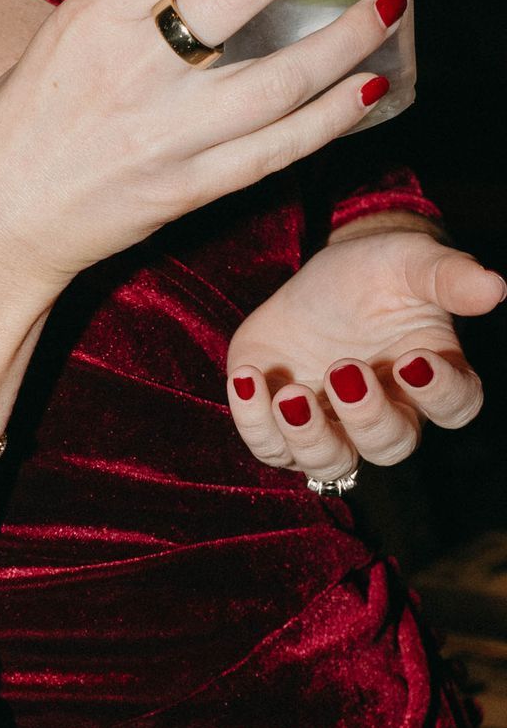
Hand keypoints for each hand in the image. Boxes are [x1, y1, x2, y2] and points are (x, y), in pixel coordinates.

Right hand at [0, 0, 406, 310]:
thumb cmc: (21, 124)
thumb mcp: (61, 37)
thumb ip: (129, 1)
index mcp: (92, 21)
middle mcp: (133, 74)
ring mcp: (166, 137)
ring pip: (278, 80)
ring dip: (344, 38)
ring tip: (387, 2)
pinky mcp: (187, 189)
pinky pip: (276, 150)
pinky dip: (330, 118)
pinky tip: (369, 86)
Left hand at [225, 226, 504, 475]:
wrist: (319, 277)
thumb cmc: (377, 272)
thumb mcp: (411, 261)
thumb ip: (449, 276)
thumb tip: (496, 287)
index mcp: (431, 377)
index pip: (455, 407)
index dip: (440, 393)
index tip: (413, 359)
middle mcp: (385, 413)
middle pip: (390, 447)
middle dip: (367, 416)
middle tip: (344, 369)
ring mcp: (332, 427)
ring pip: (328, 466)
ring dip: (309, 438)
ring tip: (290, 393)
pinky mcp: (280, 426)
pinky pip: (267, 447)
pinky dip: (253, 421)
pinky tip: (245, 377)